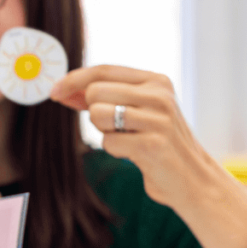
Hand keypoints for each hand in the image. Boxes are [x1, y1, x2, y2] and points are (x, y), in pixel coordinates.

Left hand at [50, 65, 208, 206]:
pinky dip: (115, 149)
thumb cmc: (155, 141)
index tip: (54, 92)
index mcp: (155, 81)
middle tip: (115, 127)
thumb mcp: (136, 110)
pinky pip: (108, 142)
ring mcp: (158, 119)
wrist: (192, 177)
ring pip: (98, 115)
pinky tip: (136, 153)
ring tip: (129, 139)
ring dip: (105, 132)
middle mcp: (159, 95)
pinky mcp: (153, 145)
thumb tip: (62, 90)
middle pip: (94, 92)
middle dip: (93, 112)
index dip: (73, 80)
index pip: (103, 70)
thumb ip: (104, 96)